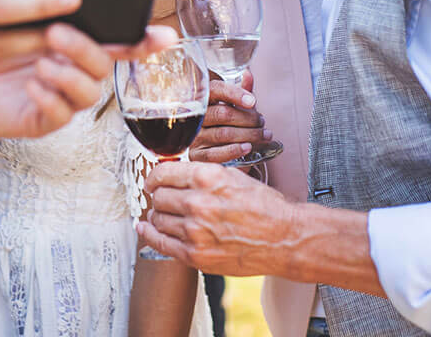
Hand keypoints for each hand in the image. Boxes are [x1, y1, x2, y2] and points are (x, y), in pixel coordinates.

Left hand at [0, 22, 176, 137]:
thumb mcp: (19, 15)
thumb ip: (46, 4)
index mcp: (79, 43)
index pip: (122, 42)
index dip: (147, 41)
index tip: (166, 37)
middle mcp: (78, 71)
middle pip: (103, 65)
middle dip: (85, 48)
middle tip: (56, 32)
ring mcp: (63, 97)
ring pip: (88, 93)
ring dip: (68, 75)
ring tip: (40, 62)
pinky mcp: (42, 119)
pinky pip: (60, 115)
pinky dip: (49, 97)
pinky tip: (32, 84)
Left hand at [136, 160, 296, 275]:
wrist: (285, 238)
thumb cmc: (263, 205)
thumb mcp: (231, 176)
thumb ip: (201, 174)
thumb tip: (173, 174)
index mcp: (206, 177)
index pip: (162, 173)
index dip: (154, 177)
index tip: (153, 181)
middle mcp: (197, 202)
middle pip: (158, 196)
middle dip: (158, 196)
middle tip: (163, 198)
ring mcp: (195, 231)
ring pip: (158, 218)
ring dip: (158, 215)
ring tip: (165, 214)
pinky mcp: (197, 256)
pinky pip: (161, 243)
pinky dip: (149, 234)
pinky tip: (145, 229)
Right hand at [188, 69, 272, 164]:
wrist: (220, 153)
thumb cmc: (229, 125)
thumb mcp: (237, 107)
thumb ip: (242, 91)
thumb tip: (247, 73)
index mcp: (204, 99)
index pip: (215, 90)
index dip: (234, 93)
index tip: (252, 101)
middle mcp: (197, 117)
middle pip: (223, 113)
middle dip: (248, 118)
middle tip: (262, 122)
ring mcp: (195, 136)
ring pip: (223, 134)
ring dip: (249, 135)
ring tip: (264, 135)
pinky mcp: (197, 155)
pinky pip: (216, 154)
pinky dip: (234, 150)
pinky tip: (248, 148)